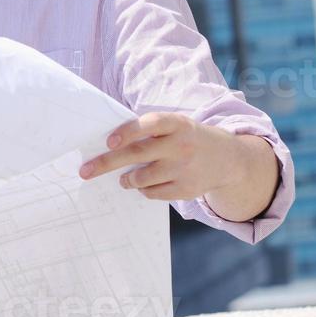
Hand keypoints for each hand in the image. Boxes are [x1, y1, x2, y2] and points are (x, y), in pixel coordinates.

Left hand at [78, 112, 239, 201]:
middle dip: (107, 163)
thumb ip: (149, 131)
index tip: (109, 142)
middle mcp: (181, 145)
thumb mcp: (175, 126)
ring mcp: (185, 169)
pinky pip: (153, 193)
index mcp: (177, 124)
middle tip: (86, 171)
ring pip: (142, 177)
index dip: (128, 131)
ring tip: (124, 178)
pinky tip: (145, 184)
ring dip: (127, 179)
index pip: (150, 124)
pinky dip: (144, 190)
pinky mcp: (188, 189)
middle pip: (138, 154)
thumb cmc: (187, 138)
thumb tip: (109, 145)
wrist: (228, 159)